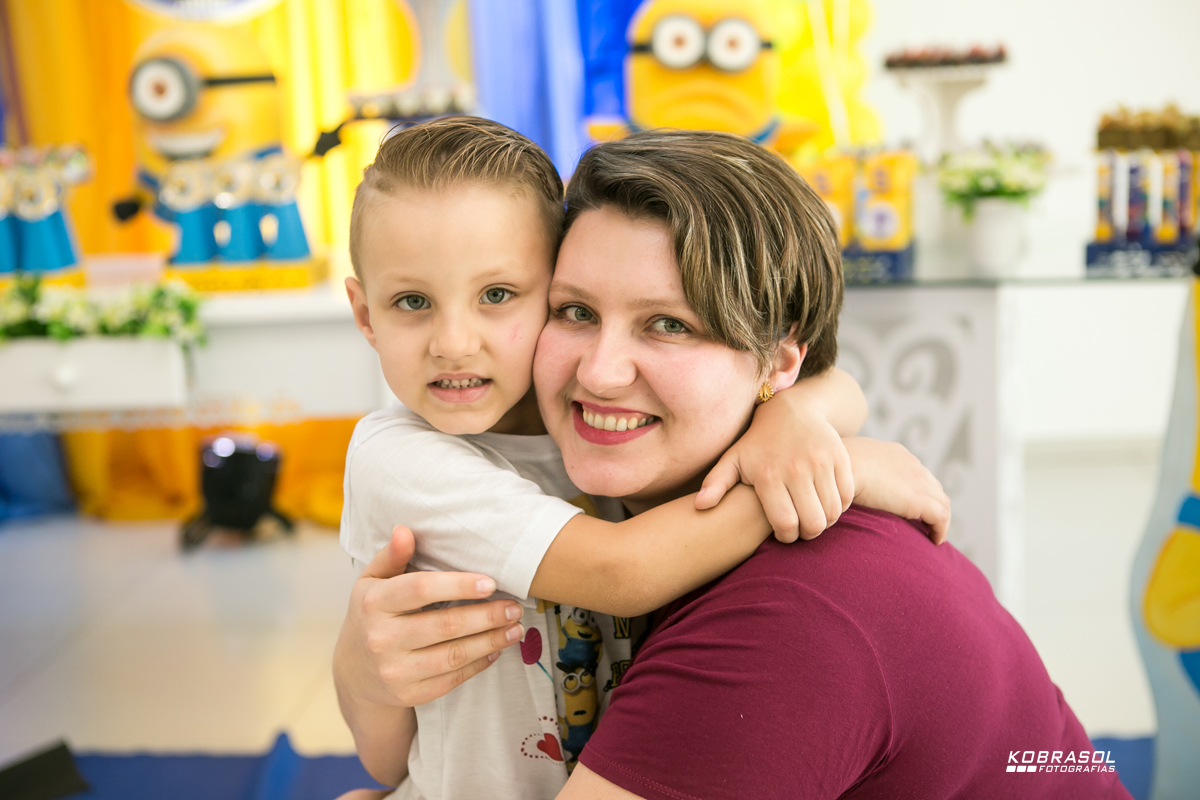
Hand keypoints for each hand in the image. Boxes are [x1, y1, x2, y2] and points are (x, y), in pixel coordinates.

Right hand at [335, 525, 524, 709]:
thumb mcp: (373, 581)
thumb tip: (405, 530)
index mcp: (374, 603)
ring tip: (516, 628)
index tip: (490, 582)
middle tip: (514, 606)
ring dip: (491, 641)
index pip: (420, 590)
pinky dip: (479, 664)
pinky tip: (496, 649)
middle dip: (486, 615)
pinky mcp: (410, 694)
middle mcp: (381, 639)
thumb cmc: (371, 614)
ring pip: (454, 655)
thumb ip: (392, 556)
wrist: (354, 671)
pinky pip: (452, 678)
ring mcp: (395, 671)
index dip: (458, 585)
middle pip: (445, 625)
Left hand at [696, 394, 853, 542]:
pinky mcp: (840, 457)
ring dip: (825, 521)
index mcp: (768, 476)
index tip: (784, 534)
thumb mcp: (733, 459)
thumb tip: (699, 507)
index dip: (787, 537)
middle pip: (812, 524)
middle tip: (802, 529)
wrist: (790, 410)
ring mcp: (821, 462)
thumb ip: (716, 484)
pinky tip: (826, 501)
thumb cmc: (757, 442)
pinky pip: (847, 496)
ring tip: (814, 516)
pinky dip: (840, 505)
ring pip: (832, 513)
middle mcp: (796, 469)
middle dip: (808, 534)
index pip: (785, 525)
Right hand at [842, 438, 950, 543]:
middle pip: (932, 486)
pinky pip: (941, 517)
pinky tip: (934, 541)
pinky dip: (940, 530)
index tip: (909, 506)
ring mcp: (918, 481)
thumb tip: (836, 489)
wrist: (837, 470)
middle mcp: (911, 464)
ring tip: (932, 536)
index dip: (916, 490)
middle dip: (931, 503)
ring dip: (939, 519)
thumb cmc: (830, 470)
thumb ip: (848, 476)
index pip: (914, 472)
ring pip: (942, 502)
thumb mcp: (842, 467)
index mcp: (894, 453)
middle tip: (924, 523)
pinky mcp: (919, 500)